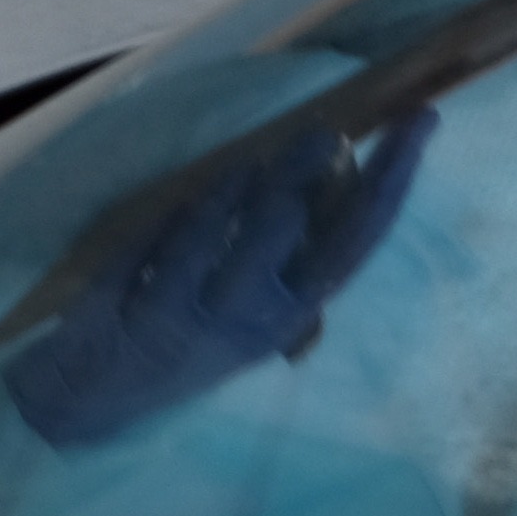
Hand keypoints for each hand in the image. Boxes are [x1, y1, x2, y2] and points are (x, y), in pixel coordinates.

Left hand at [5, 110, 440, 451]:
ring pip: (232, 228)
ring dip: (240, 186)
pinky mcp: (148, 308)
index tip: (419, 123)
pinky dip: (182, 212)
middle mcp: (257, 322)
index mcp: (291, 315)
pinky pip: (171, 238)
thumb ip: (286, 245)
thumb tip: (326, 163)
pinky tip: (189, 201)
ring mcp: (201, 318)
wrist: (97, 392)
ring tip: (252, 162)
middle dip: (315, 172)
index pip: (356, 243)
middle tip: (326, 129)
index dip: (392, 181)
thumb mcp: (251, 305)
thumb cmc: (184, 334)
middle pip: (302, 230)